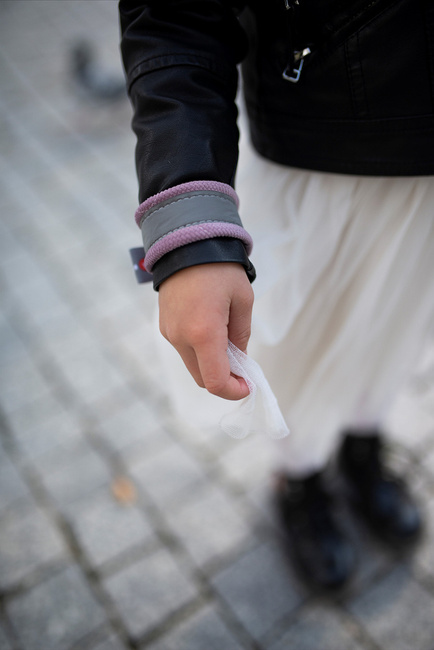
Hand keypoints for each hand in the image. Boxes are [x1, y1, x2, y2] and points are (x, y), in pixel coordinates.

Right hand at [158, 263, 253, 399]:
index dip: (233, 391)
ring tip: (228, 343)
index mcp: (204, 333)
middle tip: (243, 368)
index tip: (248, 385)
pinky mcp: (165, 326)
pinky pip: (184, 350)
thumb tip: (239, 362)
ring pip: (192, 365)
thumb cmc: (220, 269)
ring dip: (211, 365)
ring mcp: (169, 333)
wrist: (187, 244)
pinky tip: (212, 332)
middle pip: (202, 379)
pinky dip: (200, 352)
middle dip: (224, 380)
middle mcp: (181, 338)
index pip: (215, 382)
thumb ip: (241, 337)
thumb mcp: (242, 301)